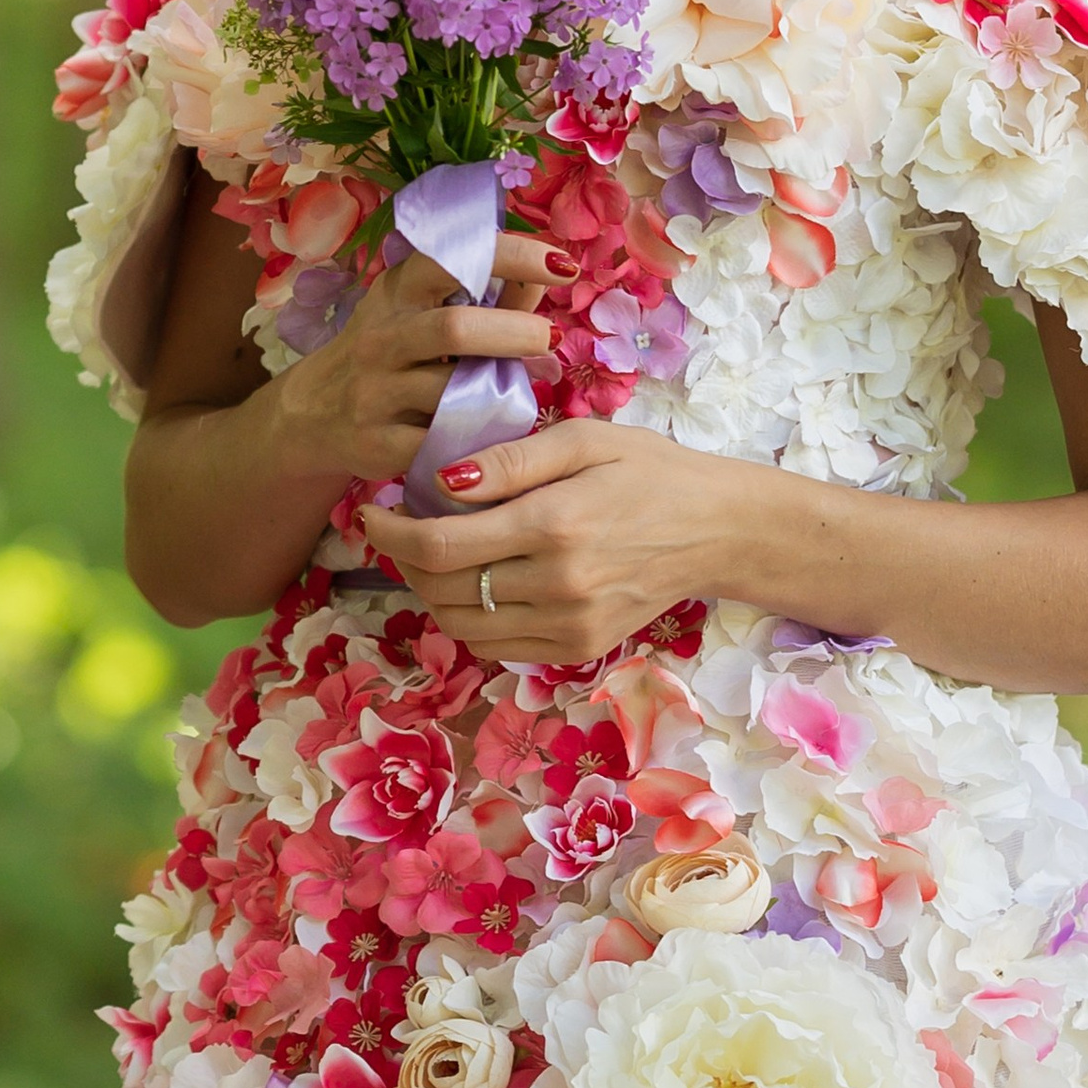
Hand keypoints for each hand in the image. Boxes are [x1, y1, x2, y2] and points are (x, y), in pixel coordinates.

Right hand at [263, 231, 563, 494]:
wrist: (312, 412)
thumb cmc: (387, 349)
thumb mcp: (421, 310)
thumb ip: (486, 294)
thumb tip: (550, 273)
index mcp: (397, 292)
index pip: (452, 259)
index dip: (512, 256)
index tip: (562, 265)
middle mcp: (382, 337)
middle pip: (454, 328)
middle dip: (514, 332)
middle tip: (552, 337)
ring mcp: (375, 392)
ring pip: (449, 393)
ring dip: (500, 392)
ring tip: (526, 390)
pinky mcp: (377, 444)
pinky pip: (442, 443)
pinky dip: (479, 439)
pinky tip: (499, 434)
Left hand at [361, 418, 759, 666]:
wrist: (717, 529)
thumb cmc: (649, 471)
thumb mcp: (584, 439)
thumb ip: (509, 461)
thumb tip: (441, 481)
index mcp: (554, 526)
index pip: (439, 545)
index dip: (389, 531)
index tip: (370, 508)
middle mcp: (558, 585)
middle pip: (441, 589)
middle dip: (402, 558)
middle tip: (396, 525)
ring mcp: (569, 626)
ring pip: (462, 626)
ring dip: (429, 592)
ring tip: (430, 553)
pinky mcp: (579, 648)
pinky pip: (497, 646)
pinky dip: (469, 620)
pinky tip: (474, 583)